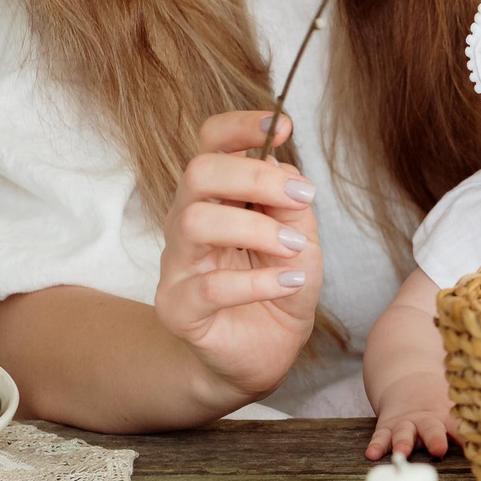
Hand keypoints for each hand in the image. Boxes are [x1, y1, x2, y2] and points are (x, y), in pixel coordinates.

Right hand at [153, 111, 322, 403]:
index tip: (281, 127)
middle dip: (253, 176)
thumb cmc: (278, 288)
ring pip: (195, 222)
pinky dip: (258, 282)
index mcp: (216, 199)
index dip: (239, 127)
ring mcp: (178, 265)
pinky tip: (290, 282)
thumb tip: (281, 166)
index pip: (210, 145)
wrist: (262, 354)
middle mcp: (188, 223)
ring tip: (295, 250)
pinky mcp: (179, 309)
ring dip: (257, 230)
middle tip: (302, 196)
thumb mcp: (299, 240)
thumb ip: (290, 205)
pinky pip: (209, 287)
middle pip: (198, 173)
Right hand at [366, 389, 460, 461]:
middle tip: (438, 449)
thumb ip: (468, 432)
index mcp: (447, 419)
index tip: (480, 448)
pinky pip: (380, 436)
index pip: (460, 428)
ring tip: (401, 453)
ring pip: (404, 432)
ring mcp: (405, 423)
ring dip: (403, 442)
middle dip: (434, 438)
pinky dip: (376, 445)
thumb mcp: (454, 415)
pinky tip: (371, 454)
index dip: (469, 437)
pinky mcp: (387, 426)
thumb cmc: (439, 408)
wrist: (408, 383)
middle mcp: (426, 421)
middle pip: (431, 428)